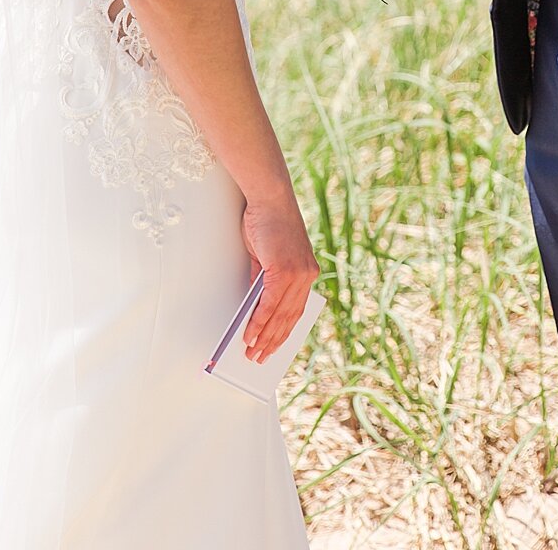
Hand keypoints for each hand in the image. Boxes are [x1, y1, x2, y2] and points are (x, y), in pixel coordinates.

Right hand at [239, 191, 319, 362]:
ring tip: (252, 353)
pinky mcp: (284, 271)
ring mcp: (298, 275)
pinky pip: (269, 305)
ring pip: (279, 316)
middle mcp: (307, 276)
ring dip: (264, 338)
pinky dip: (258, 322)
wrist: (270, 198)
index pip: (296, 310)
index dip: (284, 331)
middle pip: (289, 318)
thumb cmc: (267, 221)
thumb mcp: (267, 254)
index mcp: (307, 273)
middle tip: (260, 358)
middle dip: (273, 341)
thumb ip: (265, 278)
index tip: (274, 347)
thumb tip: (256, 302)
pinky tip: (250, 335)